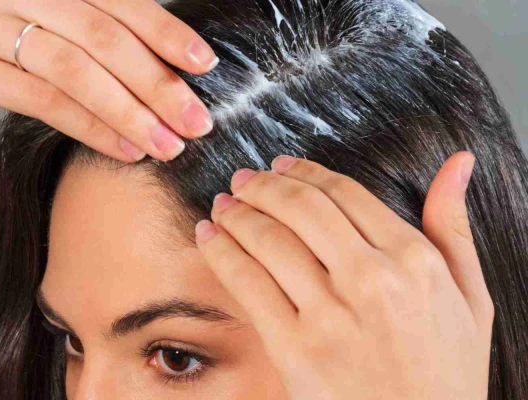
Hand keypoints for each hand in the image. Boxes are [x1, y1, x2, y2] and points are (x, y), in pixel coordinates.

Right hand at [0, 0, 216, 161]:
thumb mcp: (37, 25)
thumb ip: (87, 36)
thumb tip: (157, 71)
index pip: (115, 1)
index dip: (163, 31)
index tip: (204, 64)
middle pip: (101, 34)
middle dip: (156, 81)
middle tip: (197, 120)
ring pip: (73, 68)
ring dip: (129, 111)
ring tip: (167, 144)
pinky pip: (40, 99)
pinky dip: (90, 127)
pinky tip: (124, 149)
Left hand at [195, 151, 493, 398]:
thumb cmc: (446, 372)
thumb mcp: (469, 297)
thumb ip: (455, 227)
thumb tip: (458, 163)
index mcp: (412, 259)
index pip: (344, 194)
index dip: (304, 172)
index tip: (281, 166)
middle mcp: (372, 279)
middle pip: (300, 208)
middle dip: (262, 186)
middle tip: (242, 180)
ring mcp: (330, 315)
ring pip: (269, 240)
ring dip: (237, 214)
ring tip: (222, 205)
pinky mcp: (295, 349)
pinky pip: (247, 283)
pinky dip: (221, 252)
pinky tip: (208, 237)